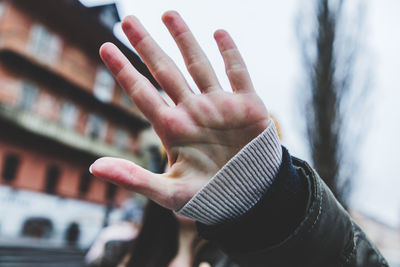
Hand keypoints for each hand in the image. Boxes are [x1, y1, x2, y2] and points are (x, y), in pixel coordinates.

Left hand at [90, 11, 269, 210]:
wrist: (250, 197)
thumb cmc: (208, 196)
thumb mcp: (168, 192)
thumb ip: (133, 179)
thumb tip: (93, 168)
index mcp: (173, 129)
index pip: (142, 93)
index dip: (123, 70)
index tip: (104, 46)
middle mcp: (193, 111)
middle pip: (165, 71)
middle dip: (146, 45)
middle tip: (127, 20)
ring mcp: (220, 106)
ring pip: (198, 64)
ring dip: (184, 39)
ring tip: (168, 14)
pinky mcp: (248, 106)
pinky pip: (238, 73)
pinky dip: (230, 53)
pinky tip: (218, 32)